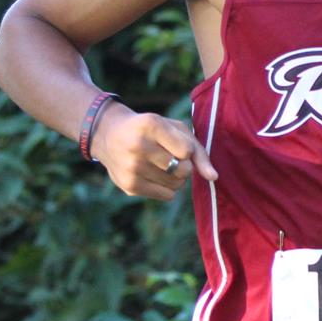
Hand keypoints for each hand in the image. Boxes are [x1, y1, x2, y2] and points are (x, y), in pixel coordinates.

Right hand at [91, 104, 217, 200]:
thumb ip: (198, 150)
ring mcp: (132, 168)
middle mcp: (138, 146)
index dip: (187, 151)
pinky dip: (167, 188)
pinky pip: (167, 196)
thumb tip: (213, 177)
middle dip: (184, 166)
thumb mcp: (173, 129)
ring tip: (160, 164)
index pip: (187, 151)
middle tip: (169, 156)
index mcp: (151, 125)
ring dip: (176, 177)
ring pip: (177, 185)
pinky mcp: (129, 186)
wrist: (108, 134)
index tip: (175, 144)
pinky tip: (153, 174)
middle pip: (184, 170)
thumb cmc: (150, 130)